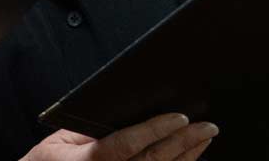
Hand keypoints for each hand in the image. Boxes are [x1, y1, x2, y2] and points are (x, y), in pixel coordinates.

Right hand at [22, 113, 218, 160]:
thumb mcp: (61, 140)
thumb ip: (92, 130)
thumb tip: (127, 113)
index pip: (126, 145)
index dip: (154, 131)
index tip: (180, 118)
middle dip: (183, 143)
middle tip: (207, 126)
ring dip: (186, 158)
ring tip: (205, 139)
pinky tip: (189, 159)